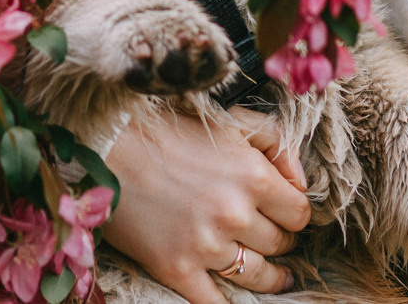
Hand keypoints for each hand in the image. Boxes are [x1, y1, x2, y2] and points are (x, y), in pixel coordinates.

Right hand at [102, 107, 311, 302]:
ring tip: (269, 275)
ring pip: (258, 276)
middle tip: (265, 236)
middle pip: (280, 245)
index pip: (300, 213)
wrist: (107, 147)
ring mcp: (205, 245)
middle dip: (277, 240)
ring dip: (268, 276)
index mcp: (253, 175)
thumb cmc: (168, 131)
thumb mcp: (229, 122)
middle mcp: (234, 213)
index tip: (282, 215)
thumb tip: (300, 181)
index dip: (293, 214)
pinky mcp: (177, 269)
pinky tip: (235, 299)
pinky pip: (217, 303)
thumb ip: (275, 142)